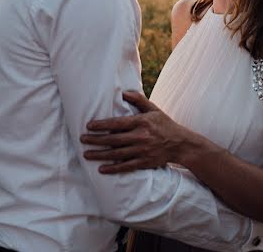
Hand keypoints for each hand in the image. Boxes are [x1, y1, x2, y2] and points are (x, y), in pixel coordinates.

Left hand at [80, 91, 194, 173]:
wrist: (180, 144)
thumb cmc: (165, 124)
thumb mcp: (154, 109)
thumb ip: (139, 100)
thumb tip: (123, 93)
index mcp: (141, 122)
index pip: (117, 123)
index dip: (102, 125)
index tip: (89, 126)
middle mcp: (140, 136)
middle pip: (113, 139)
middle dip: (96, 140)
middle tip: (82, 139)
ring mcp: (142, 151)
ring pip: (116, 154)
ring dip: (100, 154)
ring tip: (86, 154)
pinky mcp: (144, 162)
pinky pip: (126, 166)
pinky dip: (113, 168)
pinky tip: (102, 169)